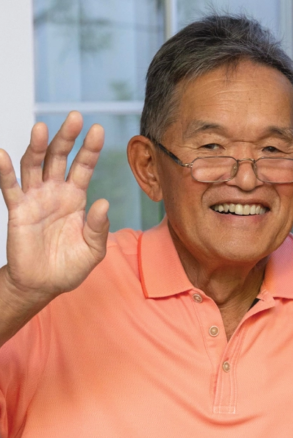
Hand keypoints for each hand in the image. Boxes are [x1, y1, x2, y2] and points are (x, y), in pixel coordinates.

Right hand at [0, 111, 108, 310]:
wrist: (44, 284)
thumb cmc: (71, 265)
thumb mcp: (93, 249)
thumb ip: (98, 227)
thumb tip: (103, 203)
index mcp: (76, 197)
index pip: (84, 166)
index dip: (90, 148)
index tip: (97, 129)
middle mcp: (55, 192)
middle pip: (59, 158)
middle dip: (67, 137)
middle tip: (76, 117)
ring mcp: (35, 198)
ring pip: (34, 166)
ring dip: (37, 146)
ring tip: (41, 127)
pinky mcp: (18, 210)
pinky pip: (10, 188)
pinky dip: (4, 171)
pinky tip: (1, 154)